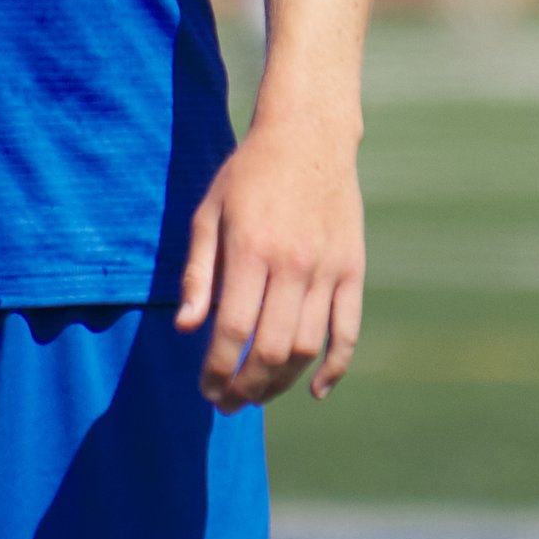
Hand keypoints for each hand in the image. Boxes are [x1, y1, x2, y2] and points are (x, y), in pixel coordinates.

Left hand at [174, 111, 364, 411]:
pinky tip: (314, 390)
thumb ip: (198, 274)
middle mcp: (293, 264)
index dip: (218, 368)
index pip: (233, 329)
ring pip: (309, 347)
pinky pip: (348, 330)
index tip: (206, 389)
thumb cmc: (247, 176)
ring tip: (258, 395)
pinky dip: (335, 367)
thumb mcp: (208, 215)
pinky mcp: (353, 271)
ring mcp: (328, 269)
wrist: (308, 136)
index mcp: (250, 250)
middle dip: (246, 386)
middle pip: (272, 348)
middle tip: (228, 403)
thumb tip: (186, 328)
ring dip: (282, 381)